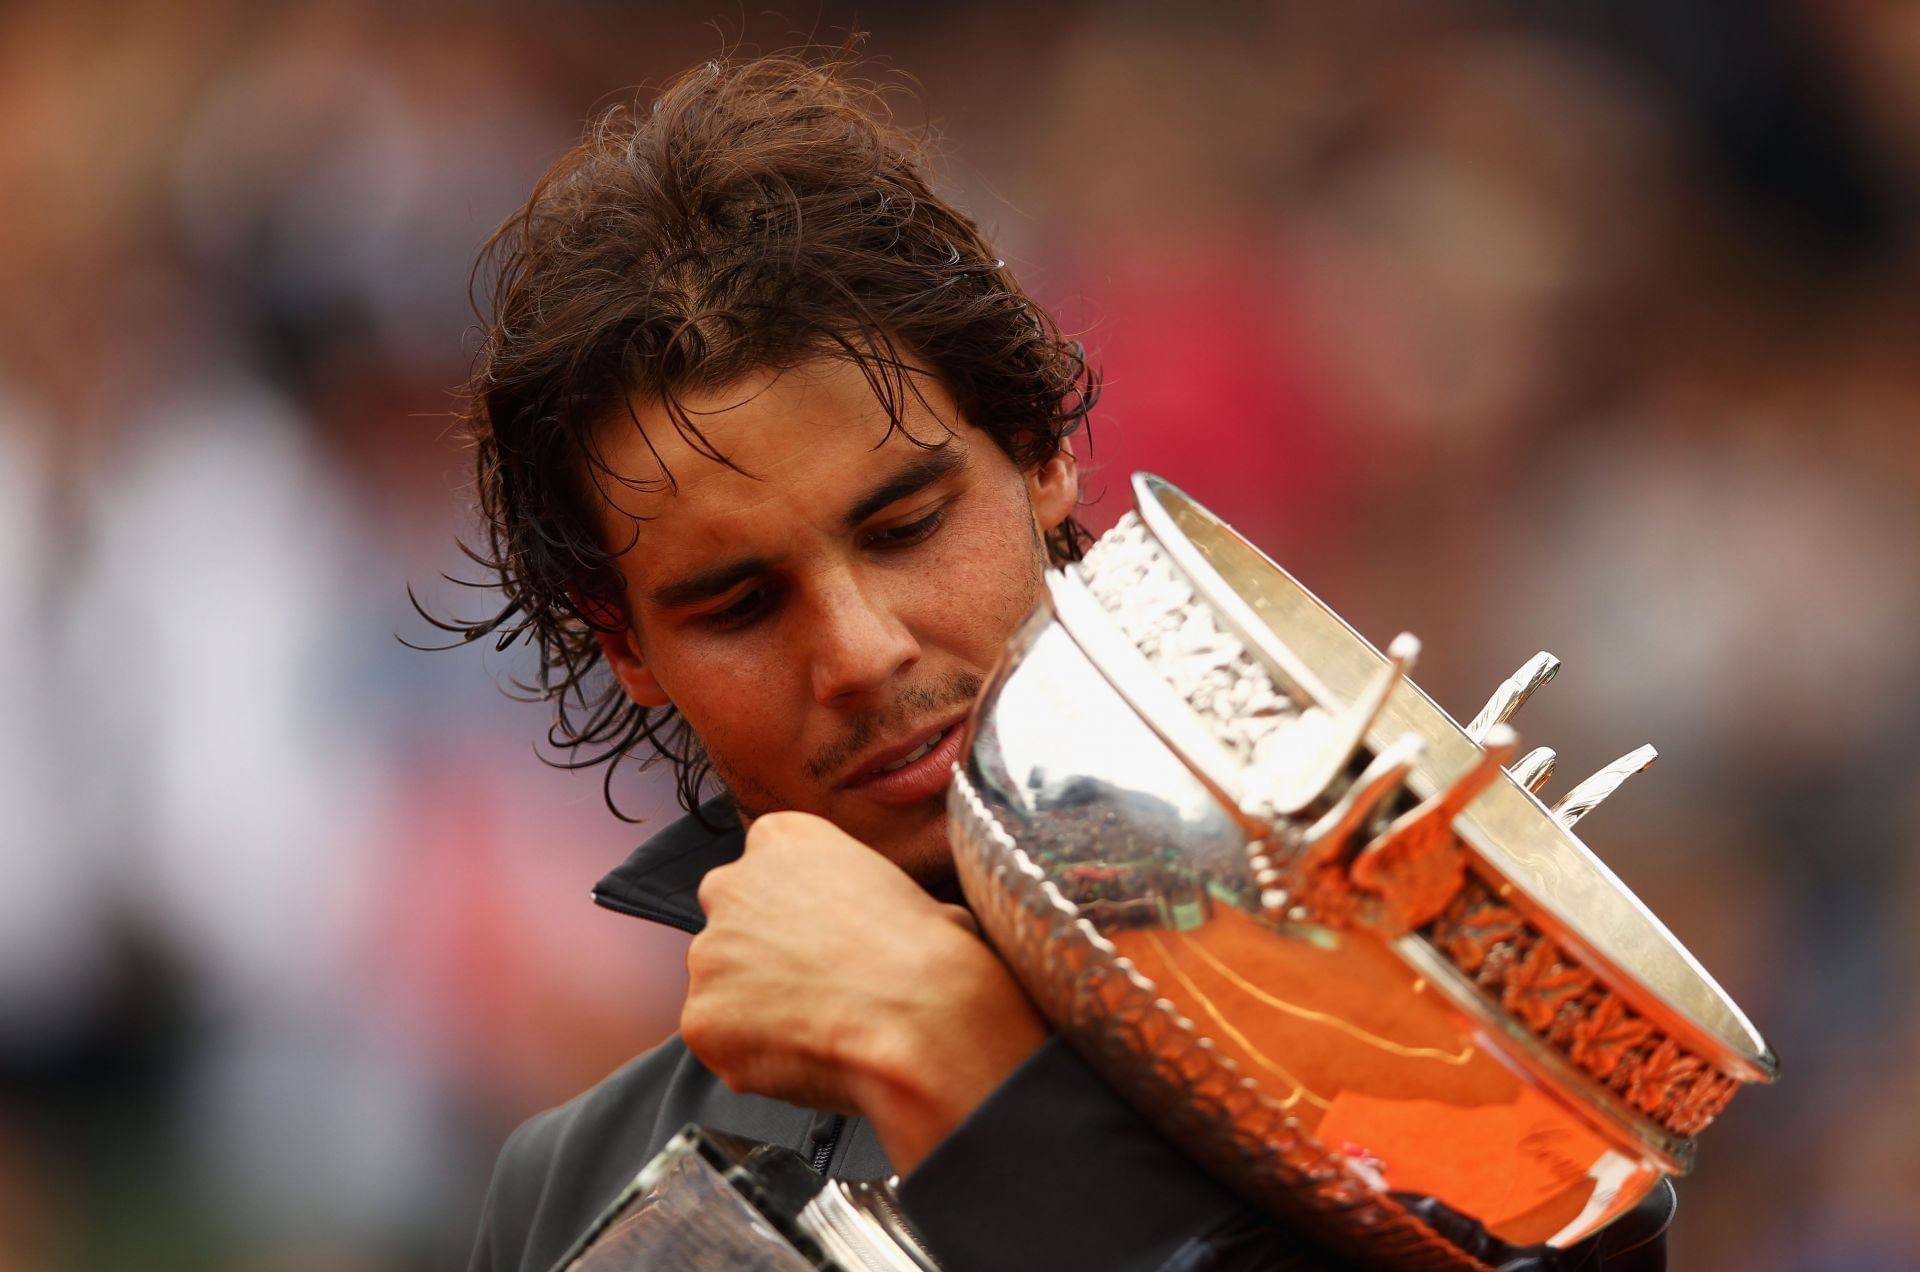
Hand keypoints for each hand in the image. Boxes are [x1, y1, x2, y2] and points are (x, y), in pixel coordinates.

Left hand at [683, 810, 1048, 1172]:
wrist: (920, 1018)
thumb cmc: (927, 953)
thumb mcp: (903, 889)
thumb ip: (856, 895)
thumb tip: (881, 924)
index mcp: (782, 838)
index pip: (766, 868)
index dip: (796, 910)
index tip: (819, 936)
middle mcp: (731, 885)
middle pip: (734, 922)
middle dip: (763, 953)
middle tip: (815, 984)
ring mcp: (710, 954)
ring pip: (723, 984)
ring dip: (758, 1005)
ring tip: (818, 1025)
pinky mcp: (701, 1018)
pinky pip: (721, 1040)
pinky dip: (752, 1054)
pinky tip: (804, 1054)